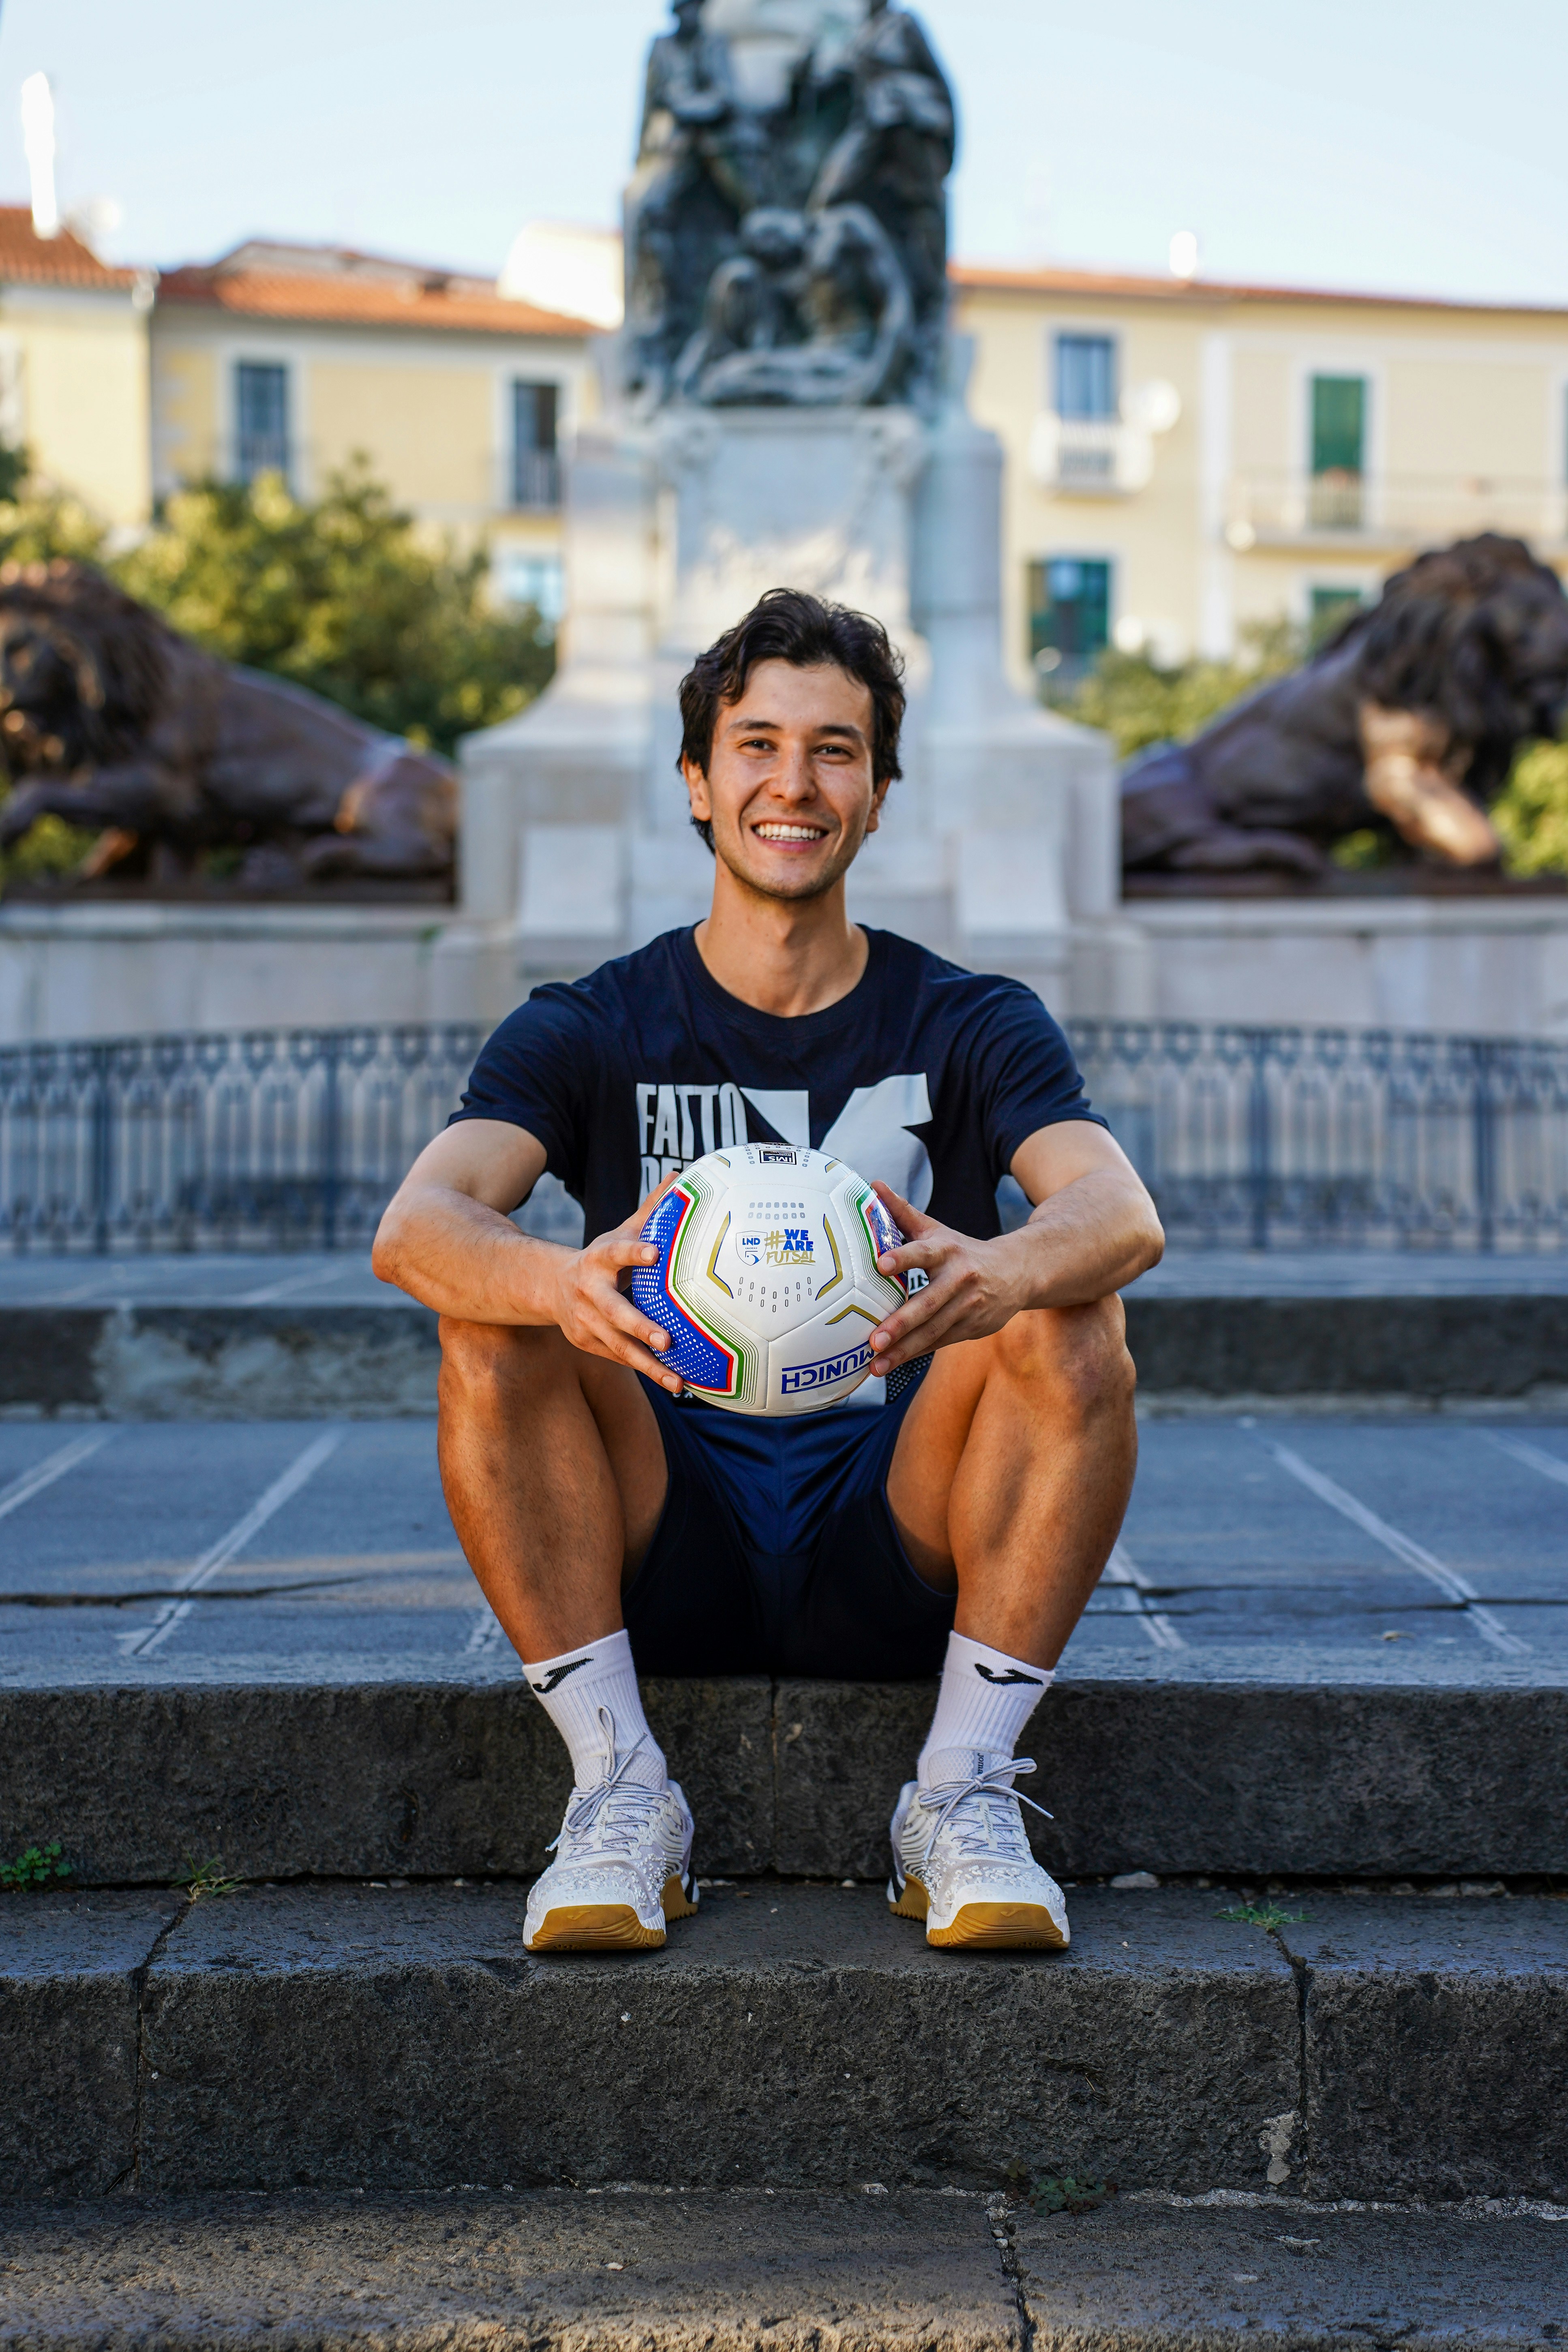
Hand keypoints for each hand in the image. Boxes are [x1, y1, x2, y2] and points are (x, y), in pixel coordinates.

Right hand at [543, 1173, 685, 1396]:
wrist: (551, 1287)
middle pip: (614, 1312)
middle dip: (639, 1326)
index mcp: (598, 1259)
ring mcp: (587, 1322)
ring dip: (648, 1365)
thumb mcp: (619, 1232)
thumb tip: (679, 1175)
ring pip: (617, 1347)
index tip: (655, 1253)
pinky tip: (674, 1383)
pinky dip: (646, 1372)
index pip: (616, 1252)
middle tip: (666, 1338)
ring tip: (677, 1380)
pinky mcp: (588, 1343)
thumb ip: (650, 1209)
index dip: (634, 1252)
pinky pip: (620, 1360)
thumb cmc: (601, 1258)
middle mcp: (589, 1293)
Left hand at [865, 1181, 1027, 1370]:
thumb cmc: (964, 1251)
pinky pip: (940, 1343)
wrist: (1017, 1272)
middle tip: (874, 1340)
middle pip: (928, 1303)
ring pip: (933, 1331)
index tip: (880, 1264)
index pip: (923, 1252)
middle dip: (900, 1324)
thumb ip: (903, 1212)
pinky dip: (916, 1355)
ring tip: (876, 1365)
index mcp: (947, 1251)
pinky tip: (892, 1365)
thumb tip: (873, 1185)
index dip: (903, 1257)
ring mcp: (968, 1306)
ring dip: (904, 1350)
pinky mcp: (972, 1327)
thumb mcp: (938, 1230)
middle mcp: (959, 1279)